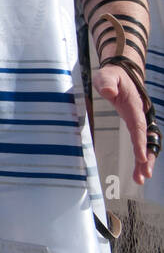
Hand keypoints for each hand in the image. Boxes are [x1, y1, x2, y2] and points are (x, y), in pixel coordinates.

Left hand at [93, 64, 155, 184]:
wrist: (122, 73)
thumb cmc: (112, 75)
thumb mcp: (106, 76)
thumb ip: (107, 83)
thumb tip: (109, 93)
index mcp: (134, 106)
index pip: (138, 126)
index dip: (140, 142)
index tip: (142, 157)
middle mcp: (140, 115)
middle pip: (147, 139)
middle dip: (146, 158)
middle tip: (144, 176)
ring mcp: (139, 120)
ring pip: (146, 143)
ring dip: (144, 161)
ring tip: (140, 179)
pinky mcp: (136, 124)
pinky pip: (140, 141)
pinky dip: (141, 156)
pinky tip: (137, 170)